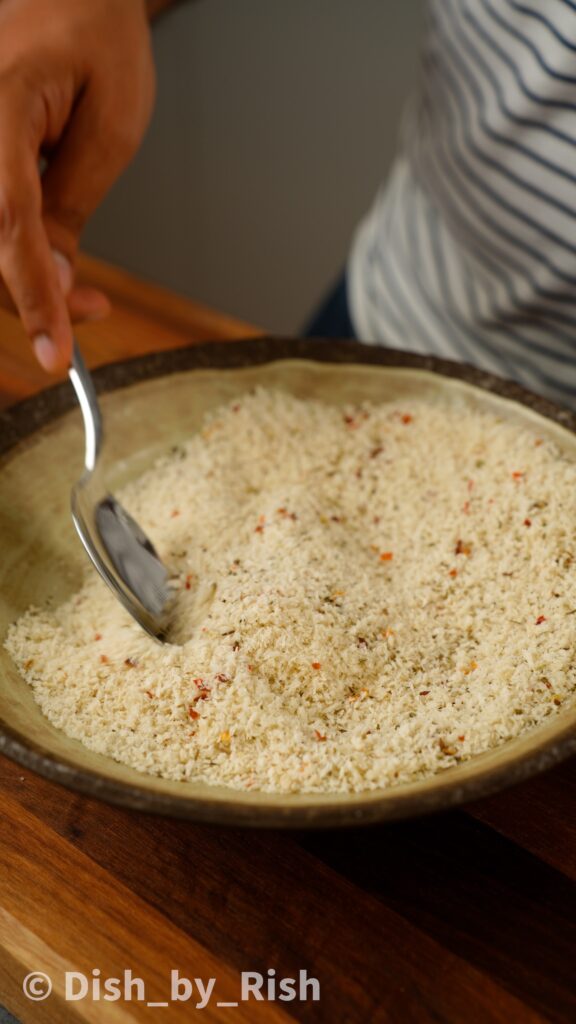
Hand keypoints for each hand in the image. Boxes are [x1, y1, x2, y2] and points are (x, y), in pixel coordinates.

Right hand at [0, 0, 154, 371]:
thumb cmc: (97, 36)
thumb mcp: (112, 126)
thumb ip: (74, 206)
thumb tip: (53, 280)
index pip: (6, 221)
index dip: (29, 294)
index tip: (54, 351)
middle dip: (31, 295)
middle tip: (92, 312)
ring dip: (21, 279)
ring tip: (84, 294)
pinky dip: (13, 254)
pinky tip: (50, 264)